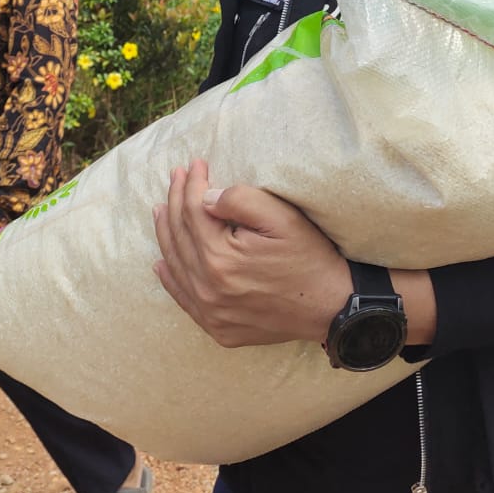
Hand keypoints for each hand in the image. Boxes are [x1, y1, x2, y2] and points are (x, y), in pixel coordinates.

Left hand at [153, 159, 349, 348]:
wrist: (331, 307)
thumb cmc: (309, 257)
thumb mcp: (281, 217)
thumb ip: (240, 200)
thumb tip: (204, 198)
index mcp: (220, 259)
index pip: (193, 211)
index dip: (191, 183)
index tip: (195, 164)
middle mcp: (208, 289)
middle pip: (180, 236)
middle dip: (175, 201)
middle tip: (176, 176)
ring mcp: (210, 312)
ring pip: (176, 265)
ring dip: (167, 234)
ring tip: (162, 209)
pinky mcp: (217, 328)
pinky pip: (183, 299)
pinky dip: (170, 278)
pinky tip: (162, 262)